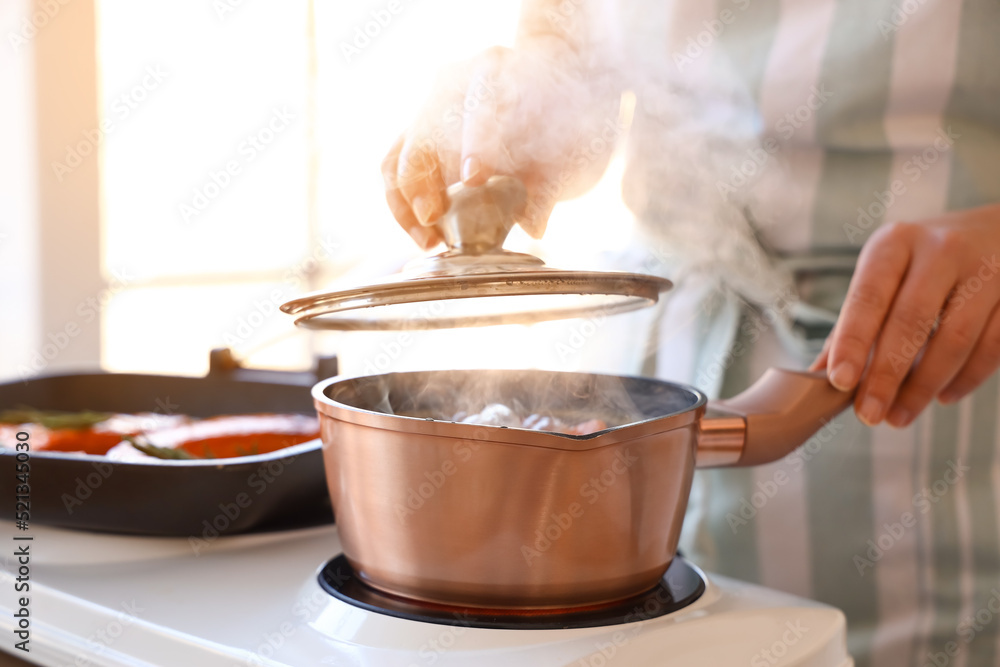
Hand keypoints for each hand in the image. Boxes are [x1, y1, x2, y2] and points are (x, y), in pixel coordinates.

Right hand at [381, 43, 619, 249]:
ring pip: (396, 159)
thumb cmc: (564, 114)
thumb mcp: (570, 144)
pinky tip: (426, 232)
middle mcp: (452, 85)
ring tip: (429, 240)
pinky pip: (394, 171)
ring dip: (405, 205)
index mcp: (494, 69)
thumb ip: (551, 184)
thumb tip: (532, 224)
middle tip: (436, 227)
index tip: (475, 178)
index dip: (475, 142)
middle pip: (421, 136)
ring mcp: (429, 109)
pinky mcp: (417, 136)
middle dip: (421, 185)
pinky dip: (403, 206)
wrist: (553, 84)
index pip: (478, 104)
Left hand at [811, 204, 999, 426]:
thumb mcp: (884, 275)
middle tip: (869, 414)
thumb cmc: (923, 261)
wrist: (996, 231)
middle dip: (886, 375)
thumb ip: (853, 323)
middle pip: (911, 320)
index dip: (852, 341)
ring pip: (955, 338)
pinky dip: (966, 379)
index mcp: (895, 243)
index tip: (840, 382)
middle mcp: (940, 249)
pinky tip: (943, 397)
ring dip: (924, 385)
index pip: (868, 296)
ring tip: (900, 415)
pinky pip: (993, 346)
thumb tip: (816, 376)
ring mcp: (986, 270)